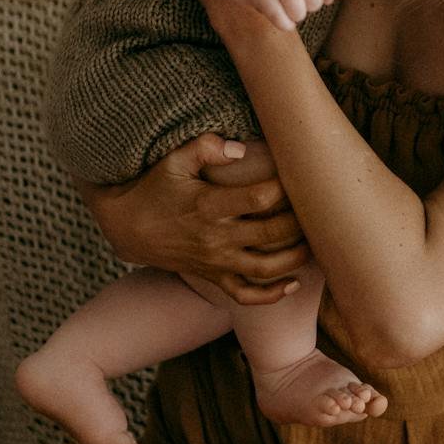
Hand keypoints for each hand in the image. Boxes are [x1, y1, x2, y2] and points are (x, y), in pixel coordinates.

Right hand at [78, 133, 311, 303]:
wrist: (127, 226)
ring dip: (295, 257)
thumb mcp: (174, 160)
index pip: (258, 199)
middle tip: (315, 206)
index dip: (284, 187)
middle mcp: (215, 238)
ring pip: (265, 268)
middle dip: (299, 220)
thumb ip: (206, 147)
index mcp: (208, 206)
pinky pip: (245, 295)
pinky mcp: (214, 276)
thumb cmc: (156, 187)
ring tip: (314, 241)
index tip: (297, 175)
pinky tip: (293, 283)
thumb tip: (240, 148)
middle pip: (270, 234)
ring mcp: (216, 262)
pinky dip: (271, 295)